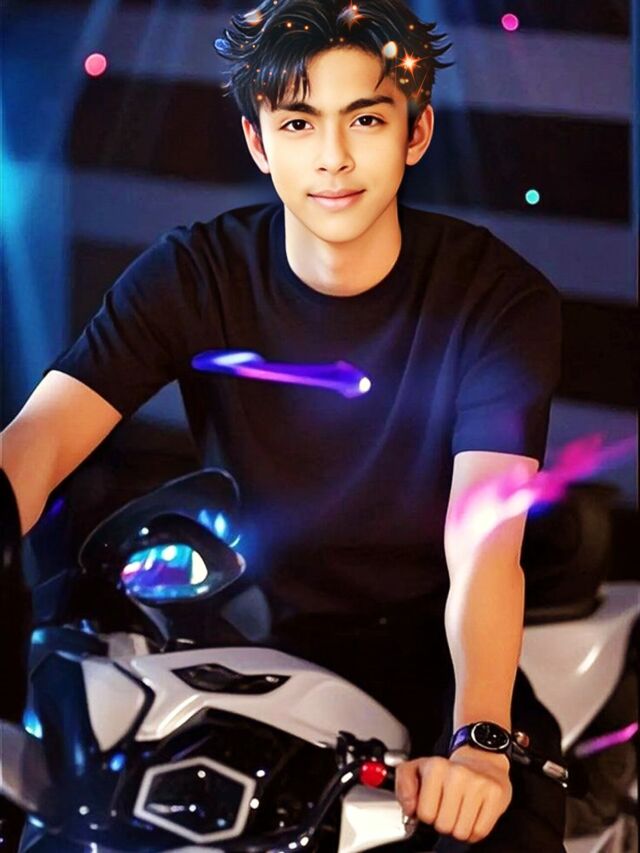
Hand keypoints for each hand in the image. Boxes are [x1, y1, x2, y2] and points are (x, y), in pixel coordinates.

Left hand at [395, 746, 511, 843]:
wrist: (480, 760)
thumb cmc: (447, 771)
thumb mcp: (418, 770)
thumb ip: (403, 786)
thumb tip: (409, 808)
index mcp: (436, 767)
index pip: (424, 814)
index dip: (427, 814)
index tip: (433, 804)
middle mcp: (458, 773)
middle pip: (443, 825)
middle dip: (444, 822)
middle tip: (448, 807)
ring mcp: (479, 784)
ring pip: (461, 832)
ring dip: (459, 827)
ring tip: (461, 809)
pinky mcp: (496, 794)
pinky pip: (480, 832)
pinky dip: (475, 830)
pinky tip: (473, 813)